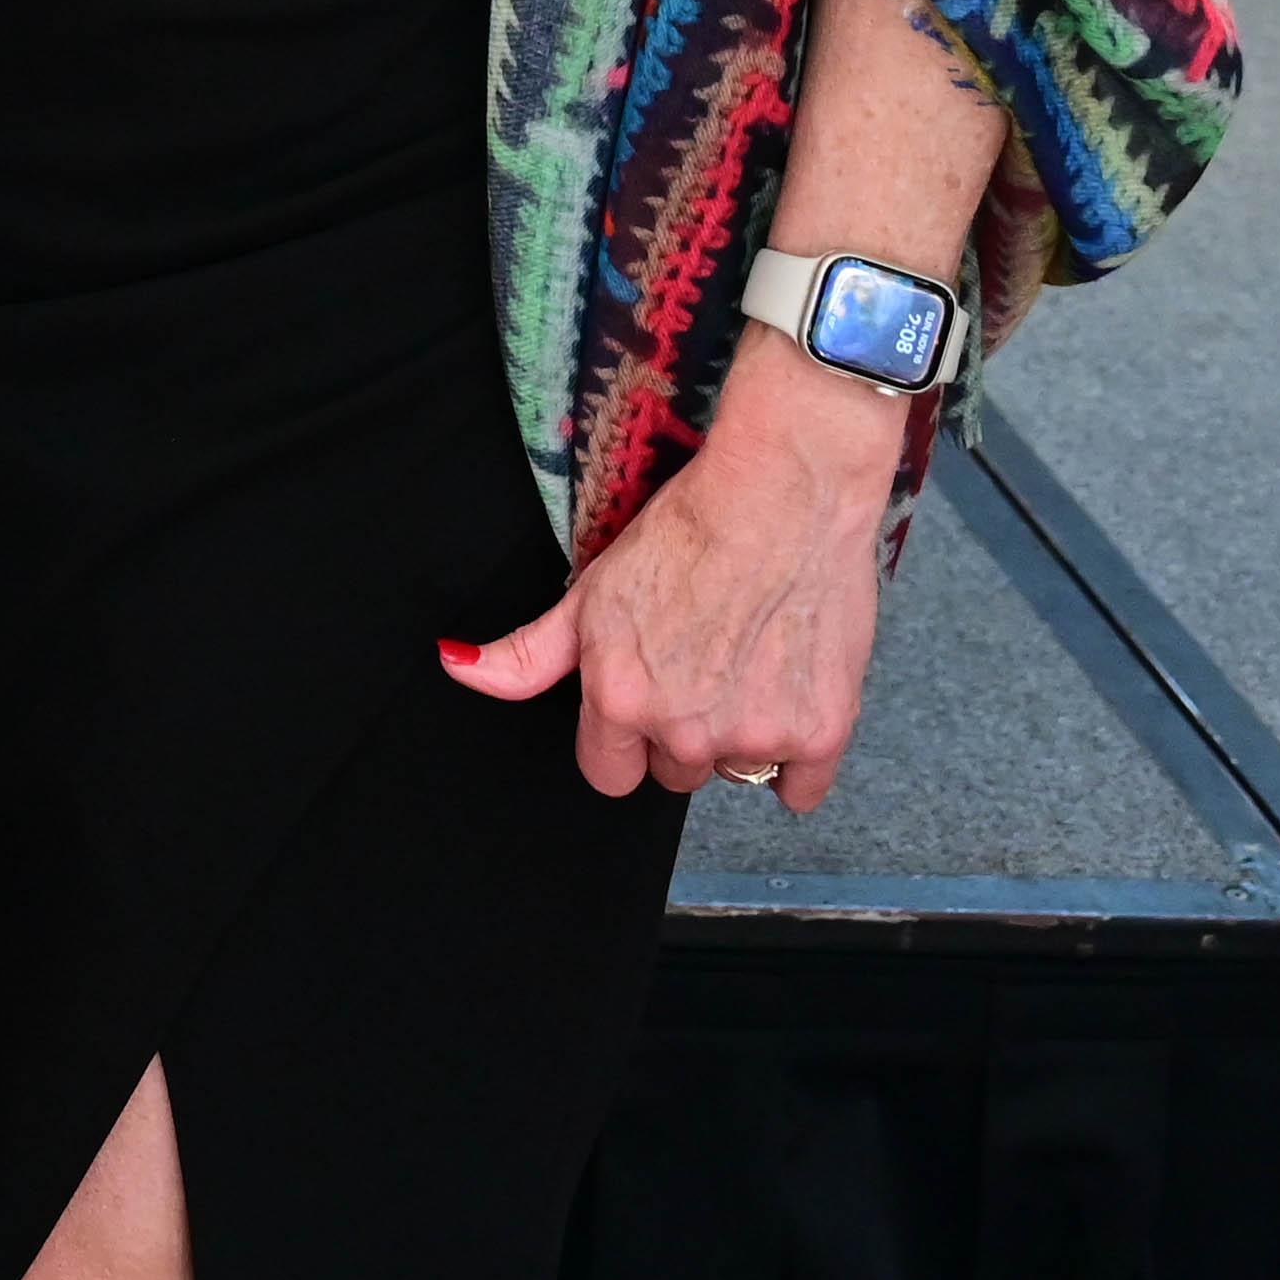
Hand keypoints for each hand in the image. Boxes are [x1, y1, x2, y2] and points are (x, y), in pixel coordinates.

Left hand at [439, 356, 903, 809]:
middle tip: (704, 657)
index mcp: (621, 701)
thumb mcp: (590, 590)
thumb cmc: (689, 528)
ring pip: (736, 771)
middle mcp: (684, 732)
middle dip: (684, 729)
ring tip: (750, 657)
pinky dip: (800, 753)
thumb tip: (458, 669)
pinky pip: (800, 789)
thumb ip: (527, 652)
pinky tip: (791, 689)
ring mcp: (756, 737)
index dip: (625, 735)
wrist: (787, 491)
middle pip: (675, 772)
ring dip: (742, 733)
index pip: (609, 773)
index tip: (648, 694)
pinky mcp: (821, 734)